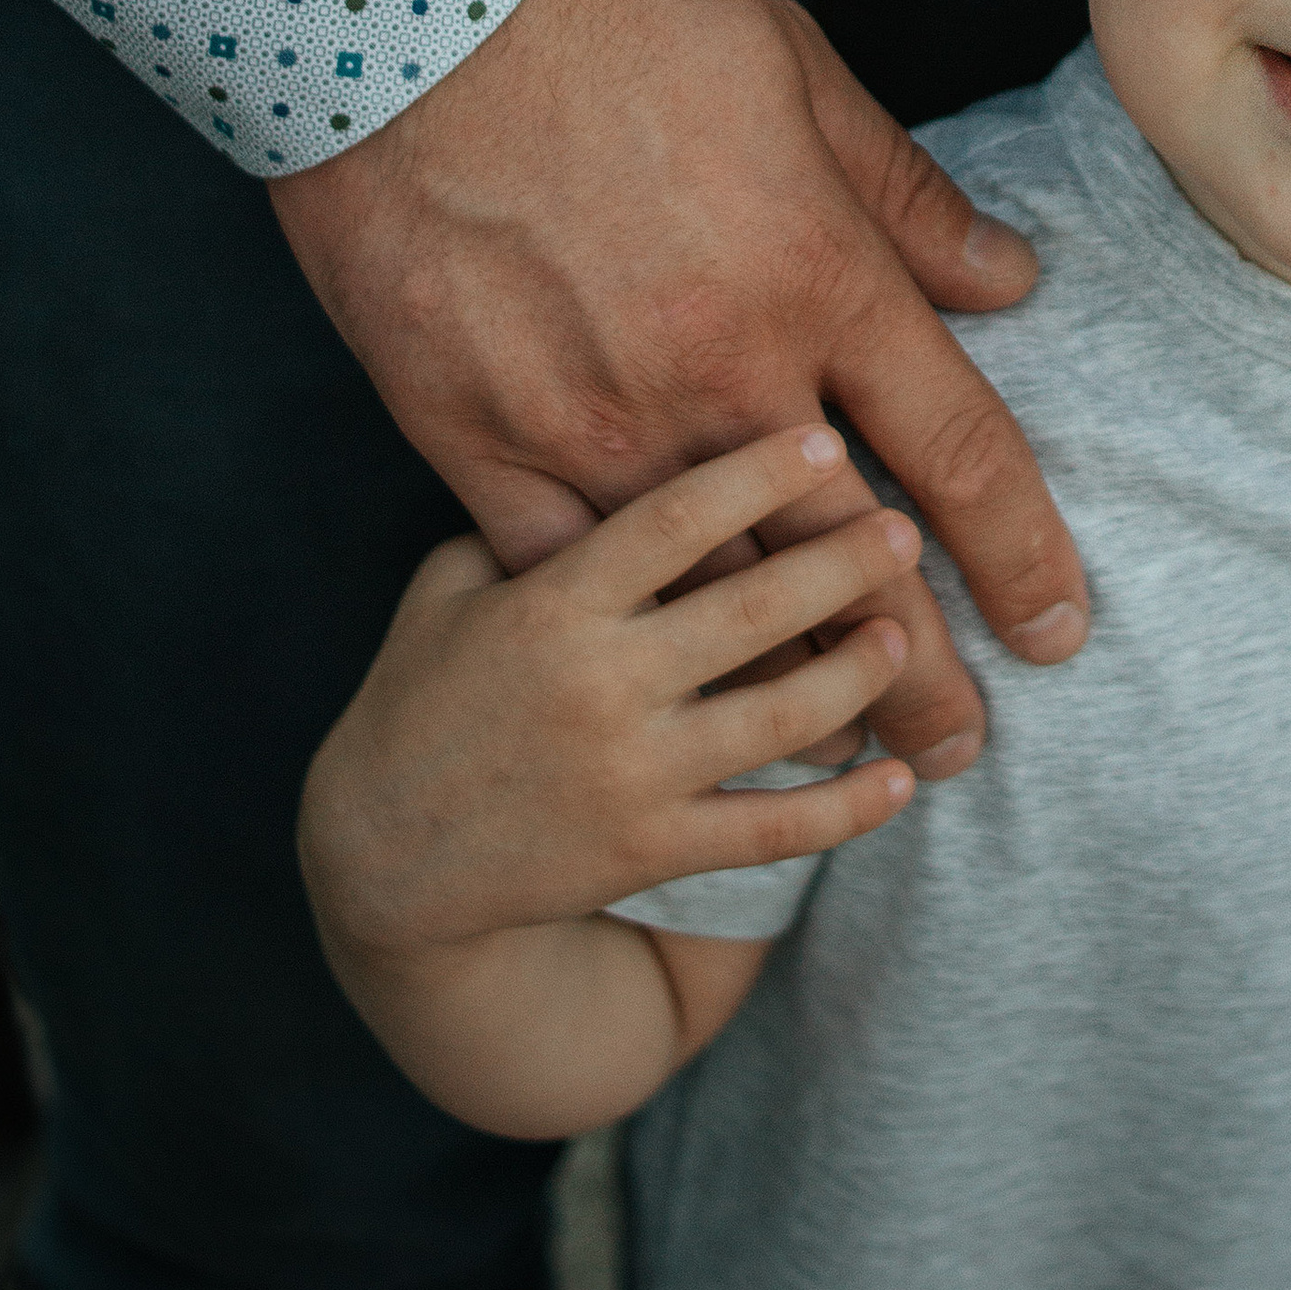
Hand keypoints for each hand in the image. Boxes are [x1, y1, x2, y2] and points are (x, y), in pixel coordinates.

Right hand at [271, 0, 1090, 772]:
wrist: (400, 8)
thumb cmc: (610, 15)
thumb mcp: (796, 72)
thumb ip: (905, 199)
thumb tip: (1008, 281)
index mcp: (815, 278)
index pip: (958, 450)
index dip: (1020, 554)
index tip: (1057, 630)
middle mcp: (722, 377)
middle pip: (850, 565)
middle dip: (918, 670)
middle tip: (967, 747)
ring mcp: (595, 424)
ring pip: (717, 600)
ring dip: (790, 687)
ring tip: (849, 756)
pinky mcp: (478, 442)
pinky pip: (569, 577)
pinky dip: (629, 643)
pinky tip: (666, 699)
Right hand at [299, 425, 923, 968]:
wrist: (386, 857)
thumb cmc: (425, 690)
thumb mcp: (449, 584)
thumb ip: (533, 514)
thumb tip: (631, 431)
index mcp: (550, 602)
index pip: (672, 517)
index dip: (758, 473)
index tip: (826, 436)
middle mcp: (597, 683)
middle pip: (753, 607)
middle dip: (845, 564)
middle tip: (903, 529)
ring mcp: (629, 774)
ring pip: (782, 717)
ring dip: (862, 675)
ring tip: (904, 636)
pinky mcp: (651, 851)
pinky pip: (774, 832)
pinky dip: (850, 810)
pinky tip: (899, 779)